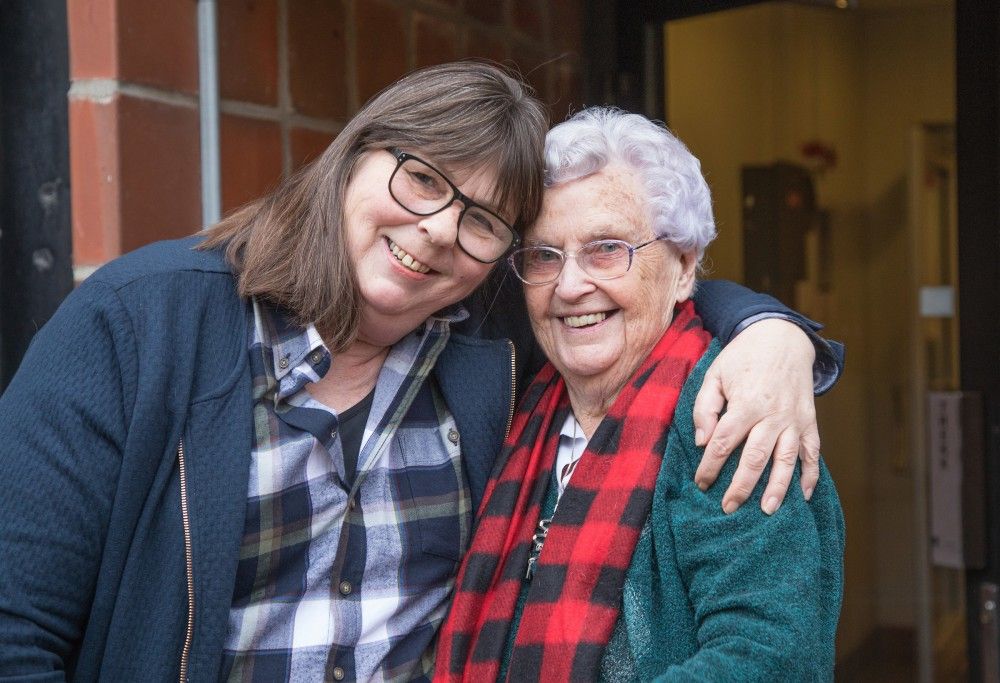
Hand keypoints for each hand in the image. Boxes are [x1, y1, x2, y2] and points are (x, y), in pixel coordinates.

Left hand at [692, 319, 820, 514]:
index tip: (701, 483)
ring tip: (768, 511)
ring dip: (778, 487)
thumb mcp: (714, 374)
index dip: (710, 466)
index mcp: (745, 403)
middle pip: (755, 458)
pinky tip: (804, 495)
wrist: (782, 337)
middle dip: (741, 486)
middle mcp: (772, 415)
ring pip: (787, 460)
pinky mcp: (809, 420)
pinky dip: (810, 474)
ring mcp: (795, 419)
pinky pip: (812, 451)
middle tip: (728, 507)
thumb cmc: (742, 358)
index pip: (722, 443)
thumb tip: (702, 442)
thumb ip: (705, 408)